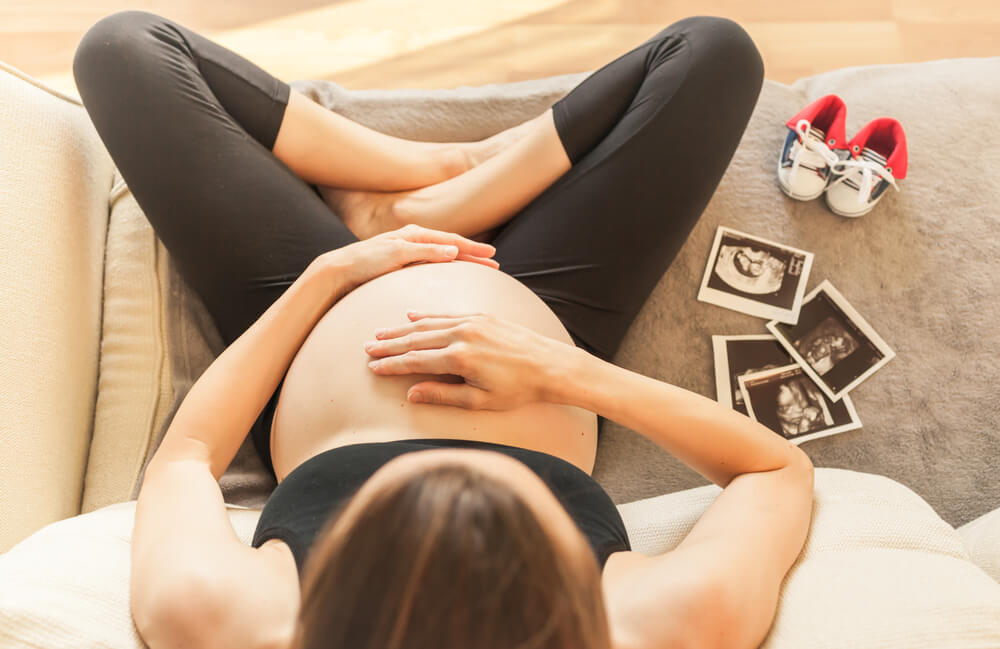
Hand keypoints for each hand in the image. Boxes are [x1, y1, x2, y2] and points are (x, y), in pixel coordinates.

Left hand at [316, 223, 498, 296]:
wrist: (338, 271)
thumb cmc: (364, 262)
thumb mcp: (396, 255)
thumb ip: (425, 252)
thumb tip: (453, 252)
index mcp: (413, 234)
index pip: (451, 240)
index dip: (473, 249)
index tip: (493, 255)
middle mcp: (412, 239)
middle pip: (450, 245)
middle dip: (473, 253)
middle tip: (495, 262)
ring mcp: (408, 251)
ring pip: (442, 253)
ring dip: (462, 259)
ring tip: (479, 267)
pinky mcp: (401, 263)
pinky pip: (432, 262)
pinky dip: (447, 266)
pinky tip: (452, 273)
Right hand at [363, 311, 575, 409]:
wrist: (551, 365)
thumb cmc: (518, 389)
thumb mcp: (480, 400)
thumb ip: (443, 395)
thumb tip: (412, 393)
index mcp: (460, 359)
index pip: (415, 361)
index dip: (392, 365)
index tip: (372, 367)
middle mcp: (462, 335)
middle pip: (415, 339)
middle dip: (389, 344)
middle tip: (366, 348)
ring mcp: (472, 322)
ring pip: (427, 324)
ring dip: (401, 329)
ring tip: (380, 333)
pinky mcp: (482, 316)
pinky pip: (446, 314)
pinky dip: (426, 316)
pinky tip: (411, 316)